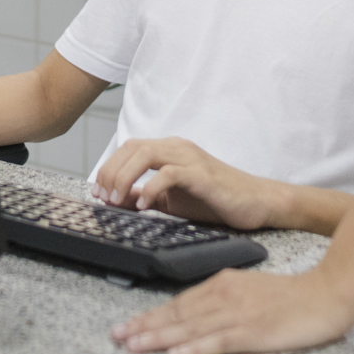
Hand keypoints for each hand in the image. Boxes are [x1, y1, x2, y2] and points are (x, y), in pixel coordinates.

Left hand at [91, 137, 281, 230]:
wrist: (256, 202)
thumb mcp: (173, 201)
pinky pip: (169, 173)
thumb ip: (146, 196)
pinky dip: (151, 188)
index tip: (97, 193)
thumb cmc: (216, 199)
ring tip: (116, 200)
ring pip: (145, 154)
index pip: (129, 148)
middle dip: (111, 172)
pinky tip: (143, 206)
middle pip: (132, 148)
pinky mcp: (202, 174)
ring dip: (124, 177)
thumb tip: (116, 200)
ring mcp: (190, 159)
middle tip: (102, 198)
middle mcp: (178, 148)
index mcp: (169, 151)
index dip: (109, 168)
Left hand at [112, 265, 353, 353]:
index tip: (127, 325)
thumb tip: (194, 313)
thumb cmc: (291, 296)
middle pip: (177, 314)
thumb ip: (222, 298)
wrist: (327, 294)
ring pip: (189, 327)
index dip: (151, 315)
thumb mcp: (250, 289)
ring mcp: (237, 314)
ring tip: (133, 345)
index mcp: (223, 283)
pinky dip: (193, 349)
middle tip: (116, 336)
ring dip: (158, 337)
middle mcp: (225, 295)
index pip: (179, 302)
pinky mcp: (252, 332)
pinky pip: (216, 342)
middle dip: (144, 326)